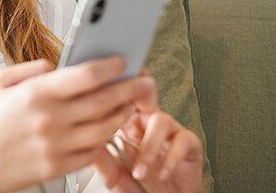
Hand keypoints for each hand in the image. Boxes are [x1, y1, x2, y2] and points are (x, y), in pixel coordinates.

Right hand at [0, 55, 154, 192]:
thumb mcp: (0, 82)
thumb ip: (33, 69)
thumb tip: (60, 66)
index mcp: (35, 94)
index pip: (84, 76)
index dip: (109, 67)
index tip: (122, 61)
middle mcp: (49, 120)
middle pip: (103, 101)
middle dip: (128, 89)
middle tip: (142, 81)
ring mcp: (56, 146)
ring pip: (104, 129)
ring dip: (122, 115)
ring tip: (129, 105)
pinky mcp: (58, 168)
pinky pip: (93, 153)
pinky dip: (105, 140)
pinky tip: (108, 129)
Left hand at [91, 68, 203, 192]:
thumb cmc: (142, 188)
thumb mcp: (115, 176)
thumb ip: (103, 162)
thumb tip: (85, 145)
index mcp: (127, 125)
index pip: (119, 102)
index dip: (111, 96)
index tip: (98, 99)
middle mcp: (148, 124)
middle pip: (144, 96)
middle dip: (135, 93)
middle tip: (122, 105)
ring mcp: (169, 132)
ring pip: (161, 120)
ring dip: (148, 146)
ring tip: (139, 171)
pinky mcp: (190, 145)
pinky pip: (183, 140)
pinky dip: (172, 157)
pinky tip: (161, 174)